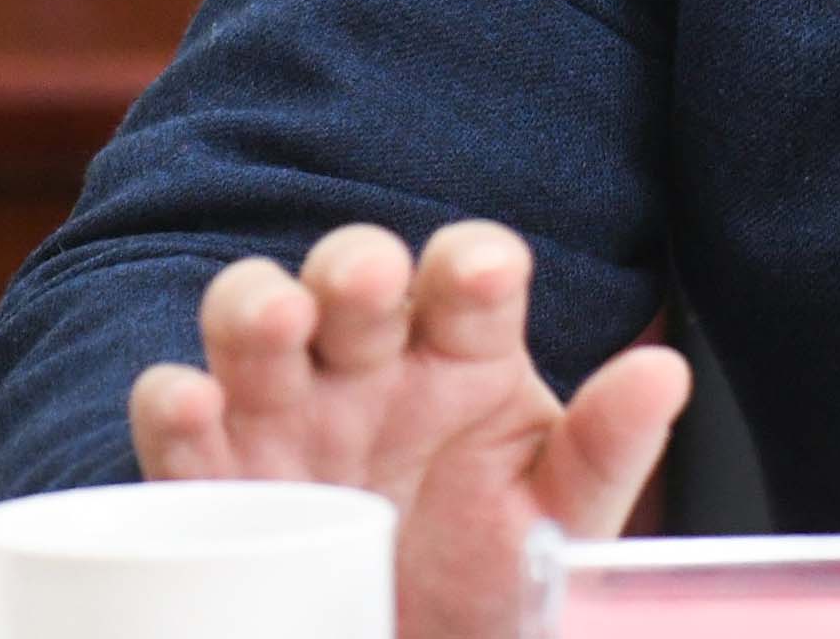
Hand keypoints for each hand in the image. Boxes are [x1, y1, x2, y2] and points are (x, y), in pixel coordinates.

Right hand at [128, 220, 689, 638]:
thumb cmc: (494, 575)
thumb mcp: (559, 521)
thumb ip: (607, 447)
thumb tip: (666, 372)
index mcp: (466, 349)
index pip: (469, 274)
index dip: (472, 263)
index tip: (481, 278)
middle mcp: (371, 359)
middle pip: (353, 275)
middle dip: (355, 267)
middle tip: (366, 286)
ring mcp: (286, 406)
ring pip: (253, 315)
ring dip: (256, 305)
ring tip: (279, 324)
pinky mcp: (214, 473)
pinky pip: (178, 421)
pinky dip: (173, 403)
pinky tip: (190, 405)